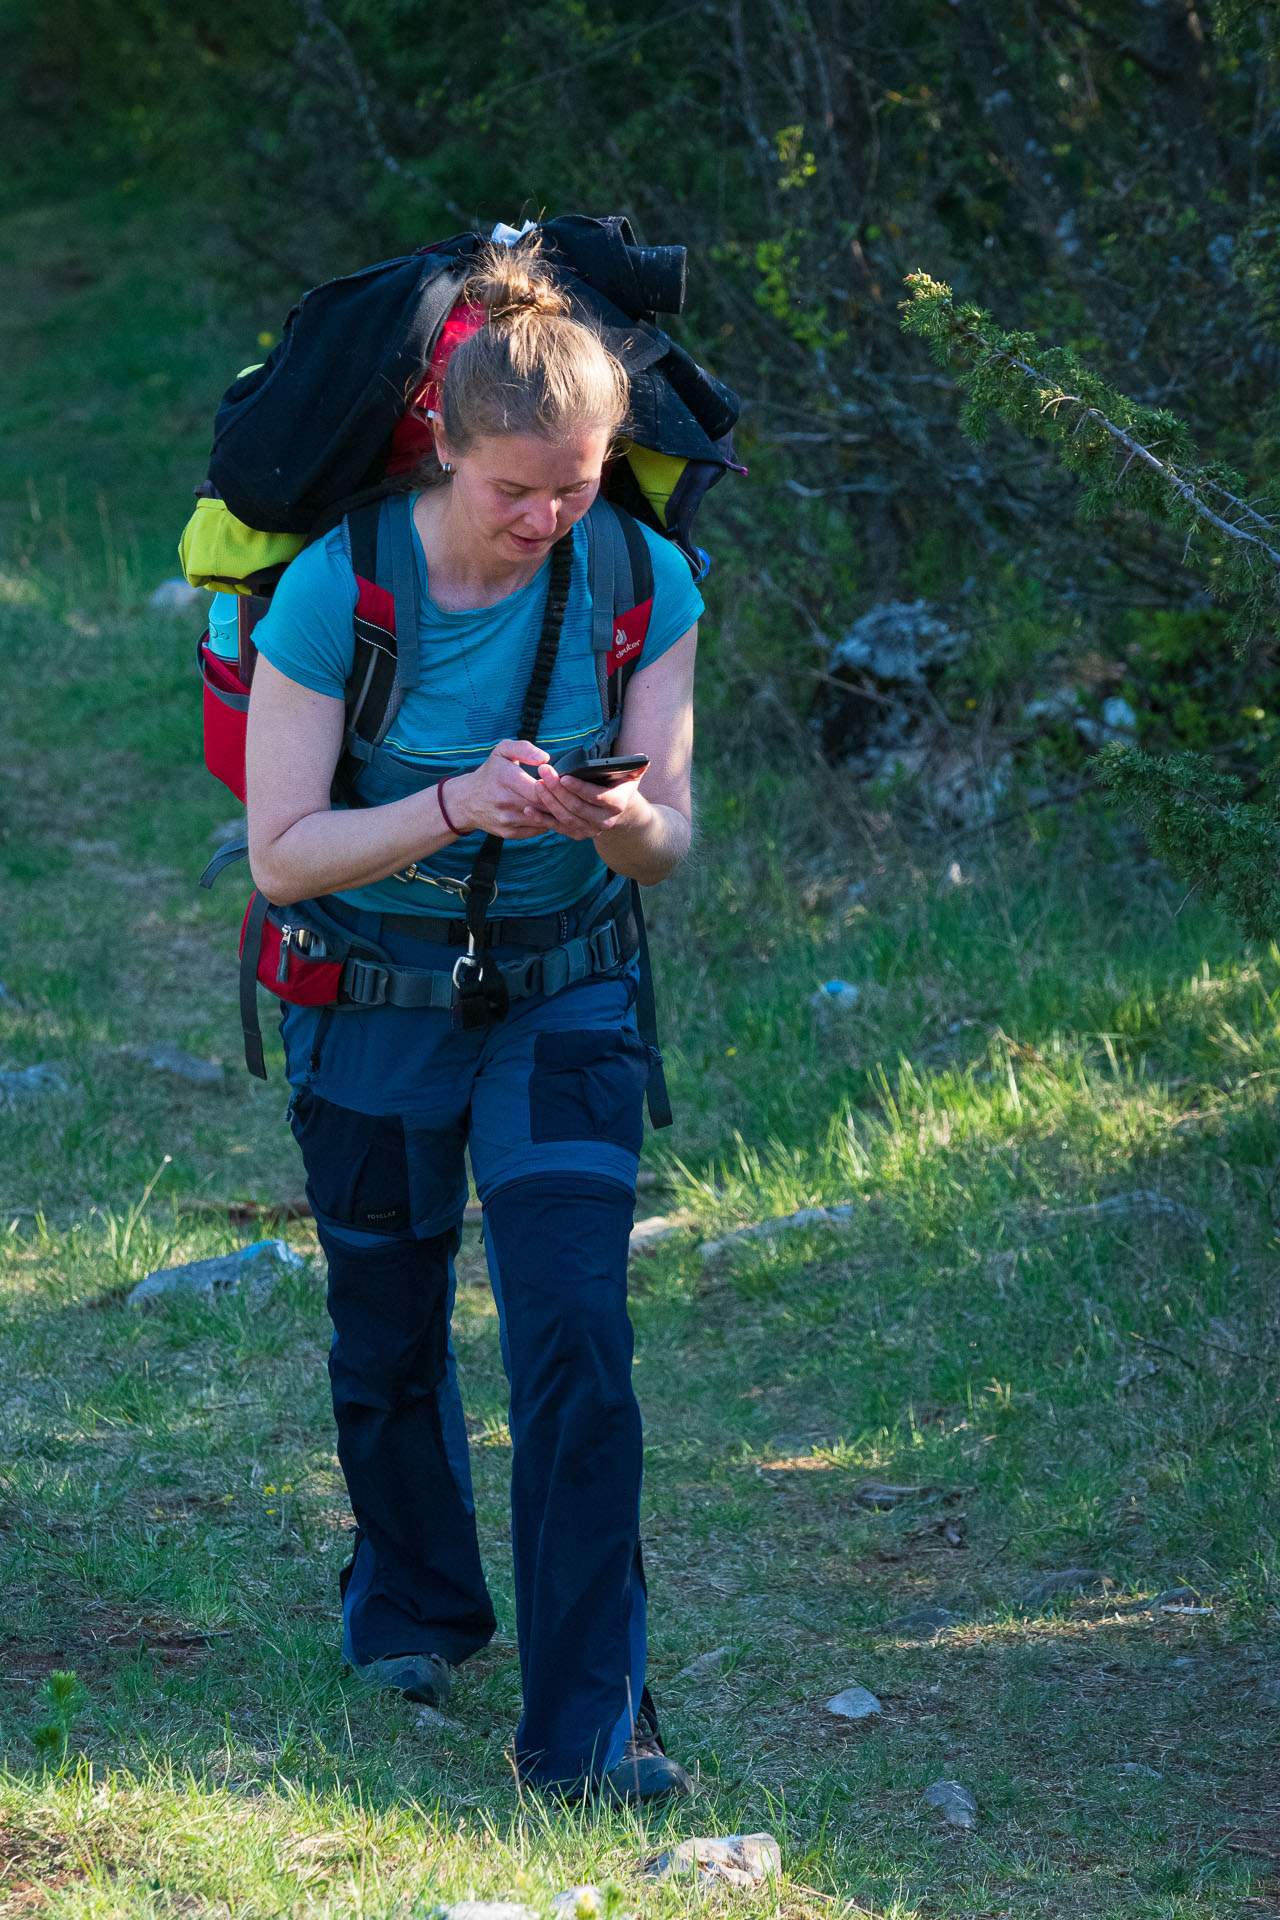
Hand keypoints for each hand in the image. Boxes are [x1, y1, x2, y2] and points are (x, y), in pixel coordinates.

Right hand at [448, 740, 557, 839]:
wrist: (466, 801)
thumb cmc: (490, 772)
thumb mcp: (503, 751)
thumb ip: (525, 749)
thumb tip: (545, 759)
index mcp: (506, 778)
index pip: (540, 788)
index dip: (553, 785)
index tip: (557, 780)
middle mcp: (504, 801)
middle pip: (543, 805)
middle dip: (556, 799)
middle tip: (562, 793)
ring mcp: (506, 819)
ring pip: (542, 819)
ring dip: (552, 812)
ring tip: (556, 802)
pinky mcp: (508, 833)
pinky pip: (536, 830)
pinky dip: (544, 822)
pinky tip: (544, 813)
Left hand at [528, 763, 651, 842]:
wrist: (620, 815)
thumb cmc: (620, 788)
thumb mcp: (630, 777)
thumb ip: (635, 767)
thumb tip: (643, 760)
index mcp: (616, 804)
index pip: (596, 797)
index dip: (579, 788)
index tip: (563, 776)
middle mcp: (604, 821)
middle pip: (577, 806)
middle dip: (558, 789)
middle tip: (544, 772)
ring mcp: (590, 830)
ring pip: (565, 817)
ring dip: (549, 802)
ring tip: (537, 785)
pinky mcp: (577, 834)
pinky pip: (557, 827)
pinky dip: (541, 819)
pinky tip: (528, 809)